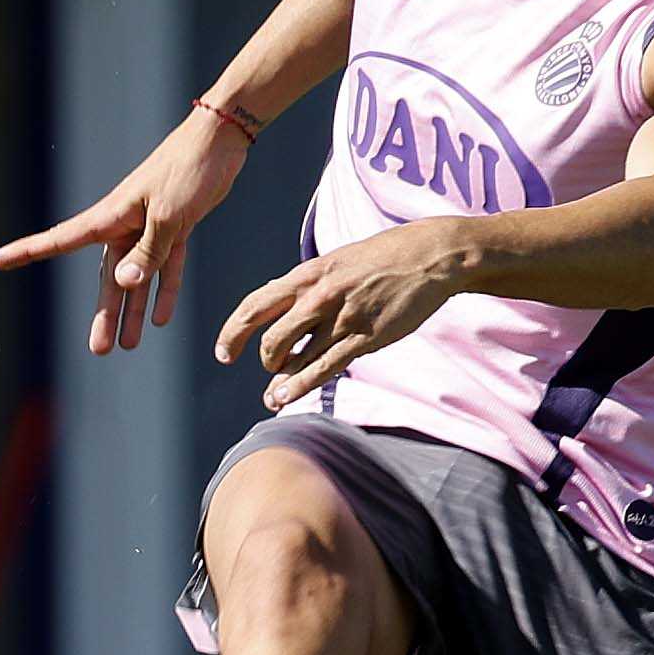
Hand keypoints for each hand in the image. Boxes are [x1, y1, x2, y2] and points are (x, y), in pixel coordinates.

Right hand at [0, 112, 253, 354]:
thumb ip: (147, 252)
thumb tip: (122, 283)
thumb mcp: (168, 215)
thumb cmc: (188, 171)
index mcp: (112, 216)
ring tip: (129, 346)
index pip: (61, 239)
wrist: (220, 141)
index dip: (27, 251)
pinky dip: (164, 291)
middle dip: (104, 314)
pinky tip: (161, 320)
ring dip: (134, 311)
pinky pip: (166, 266)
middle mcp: (125, 224)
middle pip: (109, 277)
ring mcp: (150, 227)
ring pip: (138, 277)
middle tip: (98, 351)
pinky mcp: (176, 227)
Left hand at [213, 222, 464, 407]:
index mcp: (307, 275)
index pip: (255, 305)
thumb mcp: (338, 262)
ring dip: (280, 381)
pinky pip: (325, 368)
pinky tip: (286, 398)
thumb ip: (313, 287)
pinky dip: (301, 386)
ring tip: (272, 397)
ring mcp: (342, 317)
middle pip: (270, 337)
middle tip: (268, 368)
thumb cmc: (384, 258)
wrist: (430, 256)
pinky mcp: (366, 337)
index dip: (232, 332)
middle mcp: (318, 296)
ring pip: (295, 357)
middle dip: (263, 359)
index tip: (223, 352)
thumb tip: (294, 313)